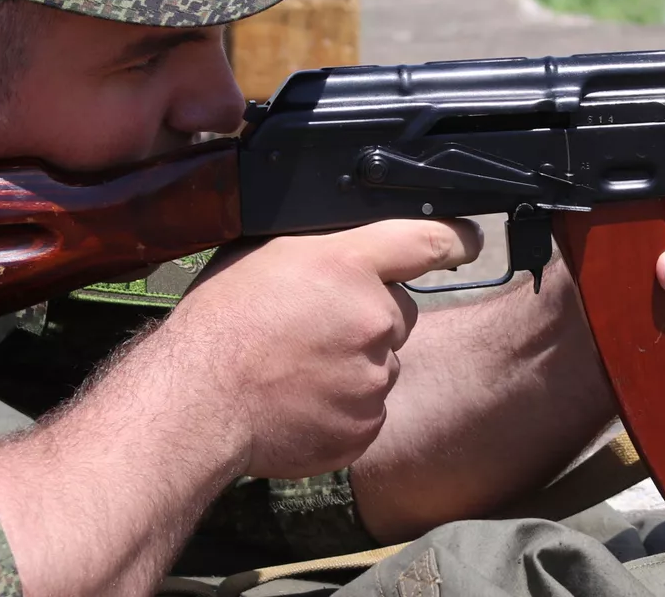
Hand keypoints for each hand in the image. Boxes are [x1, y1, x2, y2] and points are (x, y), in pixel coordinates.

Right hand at [179, 219, 480, 478]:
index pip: (428, 240)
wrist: (196, 402)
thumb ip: (321, 247)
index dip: (455, 239)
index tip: (468, 242)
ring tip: (297, 369)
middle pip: (400, 310)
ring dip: (354, 364)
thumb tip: (346, 247)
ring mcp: (373, 377)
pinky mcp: (365, 426)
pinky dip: (343, 407)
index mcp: (347, 264)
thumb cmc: (218, 324)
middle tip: (316, 328)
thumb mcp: (262, 254)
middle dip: (370, 316)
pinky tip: (301, 401)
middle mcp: (373, 318)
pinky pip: (369, 409)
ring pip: (383, 362)